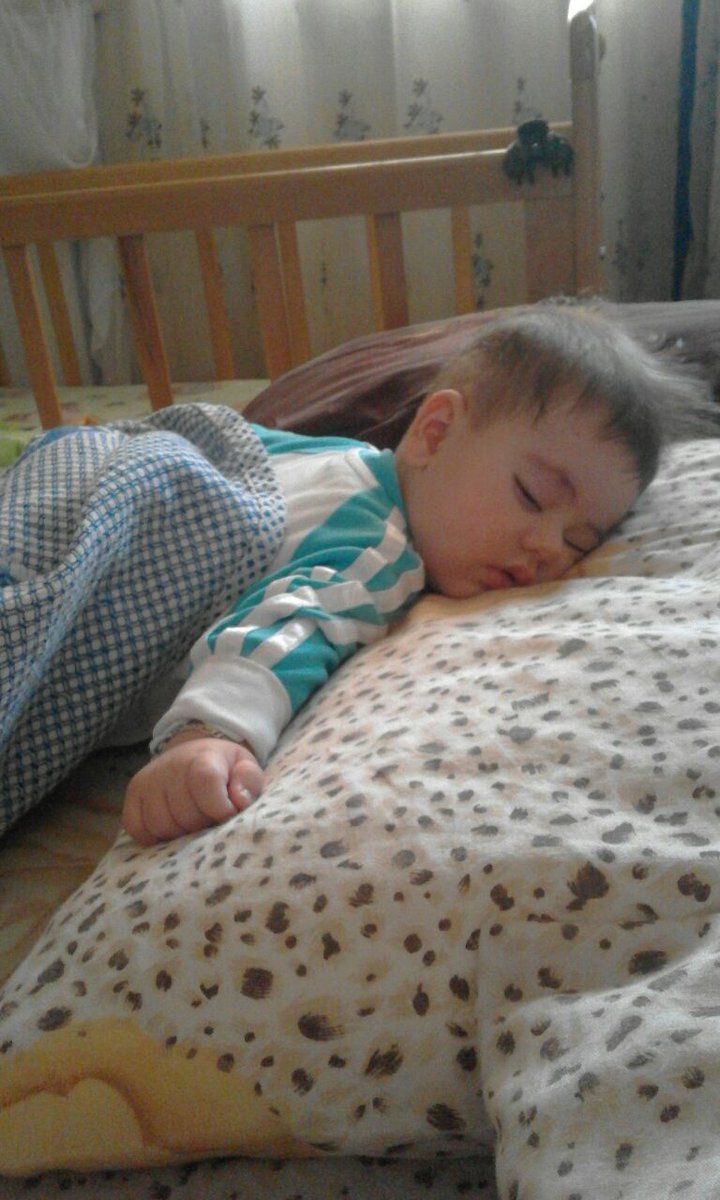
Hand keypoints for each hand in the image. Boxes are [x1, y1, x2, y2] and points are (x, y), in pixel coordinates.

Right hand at [122, 732, 263, 844]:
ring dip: (179, 834)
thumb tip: (238, 801)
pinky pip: (137, 829)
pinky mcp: (132, 796)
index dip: (220, 808)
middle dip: (202, 825)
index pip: (205, 783)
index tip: (227, 814)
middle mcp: (169, 767)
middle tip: (209, 818)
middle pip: (185, 814)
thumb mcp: (245, 767)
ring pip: (161, 826)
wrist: (192, 754)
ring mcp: (147, 782)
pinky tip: (170, 828)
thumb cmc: (224, 768)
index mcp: (201, 757)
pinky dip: (154, 836)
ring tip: (191, 823)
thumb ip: (249, 781)